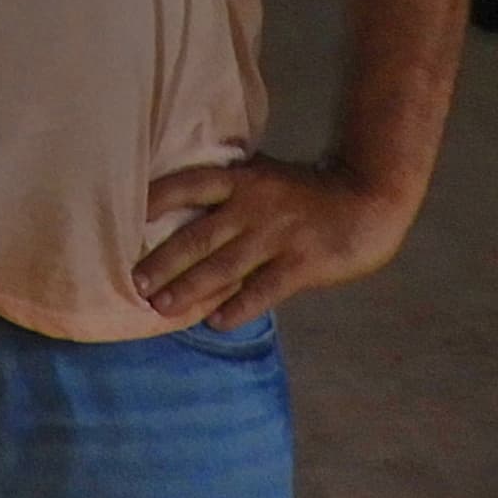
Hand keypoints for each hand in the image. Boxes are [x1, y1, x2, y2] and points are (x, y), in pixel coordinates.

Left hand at [132, 154, 416, 325]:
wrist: (368, 199)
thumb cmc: (309, 190)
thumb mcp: (267, 175)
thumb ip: (232, 186)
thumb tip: (185, 199)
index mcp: (243, 180)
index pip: (190, 184)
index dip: (159, 198)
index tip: (129, 217)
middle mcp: (254, 206)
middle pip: (199, 235)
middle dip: (164, 261)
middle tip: (136, 282)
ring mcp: (277, 236)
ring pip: (224, 267)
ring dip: (190, 289)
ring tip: (161, 306)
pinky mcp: (301, 264)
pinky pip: (262, 290)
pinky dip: (237, 307)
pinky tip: (215, 321)